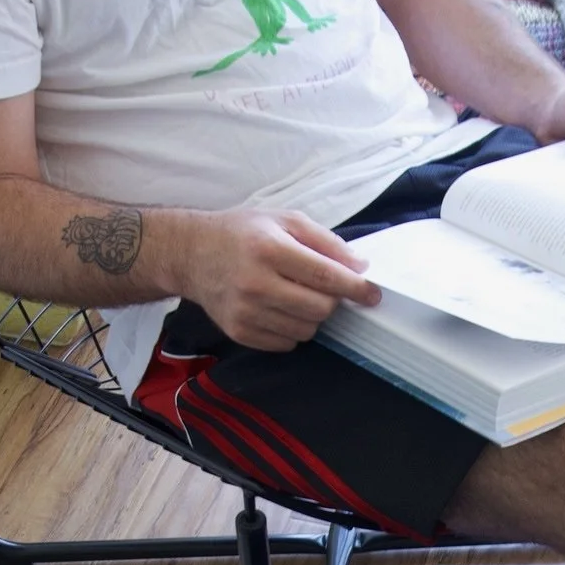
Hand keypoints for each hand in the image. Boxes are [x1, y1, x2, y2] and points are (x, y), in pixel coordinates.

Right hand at [167, 208, 381, 350]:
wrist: (191, 254)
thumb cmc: (242, 233)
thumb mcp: (284, 220)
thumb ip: (325, 242)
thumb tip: (359, 268)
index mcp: (269, 248)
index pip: (326, 277)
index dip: (356, 288)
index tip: (373, 294)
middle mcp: (255, 283)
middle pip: (320, 309)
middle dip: (330, 300)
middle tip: (321, 287)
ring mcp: (245, 312)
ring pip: (306, 330)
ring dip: (311, 316)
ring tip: (294, 295)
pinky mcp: (239, 332)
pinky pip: (286, 343)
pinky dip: (291, 329)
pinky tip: (277, 308)